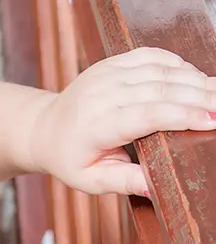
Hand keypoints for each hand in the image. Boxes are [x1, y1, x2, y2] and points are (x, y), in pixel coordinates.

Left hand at [29, 47, 215, 197]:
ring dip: (194, 79)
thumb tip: (154, 187)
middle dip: (199, 96)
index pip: (146, 115)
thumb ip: (123, 182)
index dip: (182, 115)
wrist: (44, 128)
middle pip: (160, 89)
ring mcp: (106, 74)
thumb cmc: (70, 158)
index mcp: (96, 125)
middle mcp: (101, 94)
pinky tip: (195, 77)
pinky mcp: (112, 62)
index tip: (212, 120)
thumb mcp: (90, 181)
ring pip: (159, 70)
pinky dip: (177, 64)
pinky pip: (150, 56)